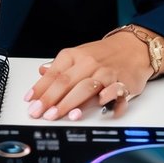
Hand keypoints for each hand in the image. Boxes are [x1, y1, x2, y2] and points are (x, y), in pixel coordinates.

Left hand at [24, 34, 154, 120]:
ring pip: (86, 87)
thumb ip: (59, 66)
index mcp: (73, 55)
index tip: (30, 101)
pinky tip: (102, 108)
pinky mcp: (123, 82)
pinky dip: (109, 100)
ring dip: (73, 103)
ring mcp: (106, 73)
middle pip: (66, 82)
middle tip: (40, 112)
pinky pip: (115, 91)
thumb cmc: (103, 54)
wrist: (133, 47)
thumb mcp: (78, 55)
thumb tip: (41, 72)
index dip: (40, 88)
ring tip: (62, 115)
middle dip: (51, 99)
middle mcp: (88, 63)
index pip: (53, 73)